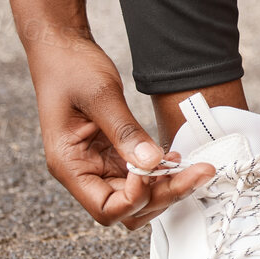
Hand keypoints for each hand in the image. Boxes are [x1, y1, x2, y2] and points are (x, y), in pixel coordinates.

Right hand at [27, 31, 214, 228]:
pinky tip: (175, 157)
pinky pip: (139, 176)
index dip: (137, 197)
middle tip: (198, 173)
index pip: (106, 209)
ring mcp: (98, 165)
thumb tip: (153, 163)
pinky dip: (160, 173)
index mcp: (69, 165)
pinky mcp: (111, 154)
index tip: (157, 167)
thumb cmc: (70, 69)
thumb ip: (126, 132)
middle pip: (127, 208)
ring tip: (192, 167)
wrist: (61, 50)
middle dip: (163, 195)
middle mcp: (83, 172)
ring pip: (137, 197)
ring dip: (165, 187)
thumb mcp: (101, 95)